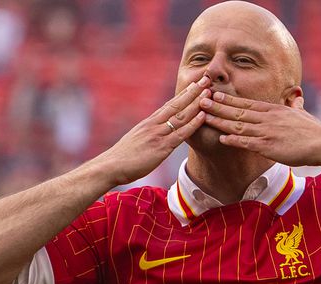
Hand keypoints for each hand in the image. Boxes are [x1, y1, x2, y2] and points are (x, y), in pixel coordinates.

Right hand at [97, 76, 211, 185]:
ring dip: (197, 103)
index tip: (195, 84)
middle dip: (193, 91)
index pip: (170, 104)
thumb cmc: (122, 157)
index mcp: (149, 122)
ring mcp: (158, 135)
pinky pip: (180, 134)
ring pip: (181, 115)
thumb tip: (156, 134)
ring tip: (209, 92)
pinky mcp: (161, 147)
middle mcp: (154, 124)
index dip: (183, 94)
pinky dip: (193, 124)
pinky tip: (203, 115)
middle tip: (206, 79)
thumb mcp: (137, 140)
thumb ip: (149, 134)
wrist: (110, 166)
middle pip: (177, 104)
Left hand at [200, 92, 320, 166]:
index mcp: (273, 110)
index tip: (214, 94)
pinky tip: (221, 138)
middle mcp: (267, 118)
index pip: (246, 103)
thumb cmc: (314, 131)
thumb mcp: (302, 113)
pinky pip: (247, 142)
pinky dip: (234, 140)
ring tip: (204, 116)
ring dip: (219, 121)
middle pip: (237, 111)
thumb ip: (296, 106)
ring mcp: (267, 132)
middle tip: (200, 100)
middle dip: (217, 106)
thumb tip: (298, 98)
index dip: (228, 99)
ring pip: (238, 125)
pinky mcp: (269, 146)